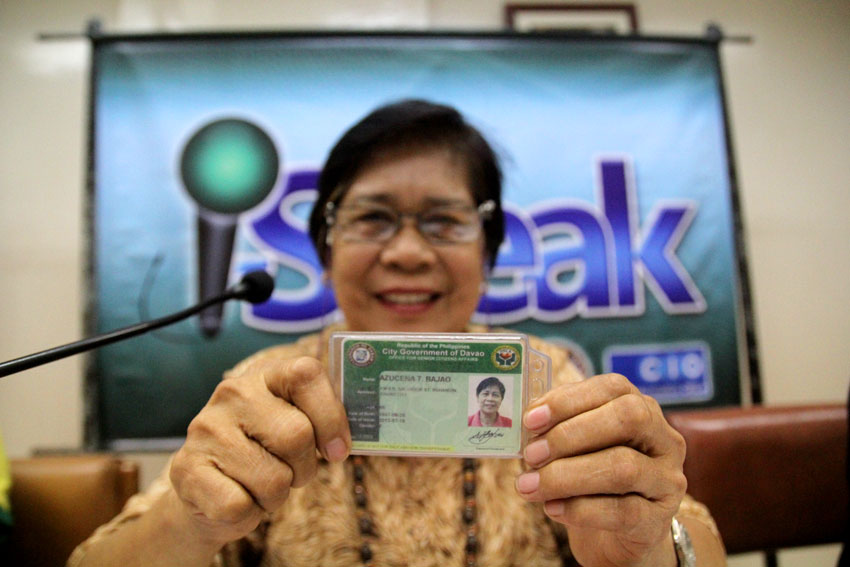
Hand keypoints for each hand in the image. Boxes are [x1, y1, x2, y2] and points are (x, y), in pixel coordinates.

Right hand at [169, 356, 350, 546]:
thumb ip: (321, 420)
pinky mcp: (187, 469)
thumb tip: (346, 442)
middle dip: (304, 467)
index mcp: (265, 375)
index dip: (331, 415)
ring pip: (272, 479)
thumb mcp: (292, 424)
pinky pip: (240, 505)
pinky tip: (237, 497)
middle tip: (291, 471)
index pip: (306, 374)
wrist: (207, 487)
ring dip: (276, 495)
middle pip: (297, 435)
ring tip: (259, 484)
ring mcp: (206, 429)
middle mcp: (233, 394)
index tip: (337, 449)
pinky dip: (248, 513)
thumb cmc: (264, 453)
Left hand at [516, 374, 685, 566]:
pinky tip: (552, 508)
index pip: (613, 388)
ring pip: (623, 468)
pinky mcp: (658, 519)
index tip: (530, 420)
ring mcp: (667, 479)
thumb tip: (527, 423)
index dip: (569, 400)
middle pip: (627, 419)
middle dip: (571, 434)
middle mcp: (663, 439)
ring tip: (529, 486)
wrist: (616, 536)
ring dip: (566, 475)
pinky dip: (580, 509)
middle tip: (531, 455)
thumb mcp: (578, 448)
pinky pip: (622, 512)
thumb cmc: (591, 478)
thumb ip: (558, 429)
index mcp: (642, 408)